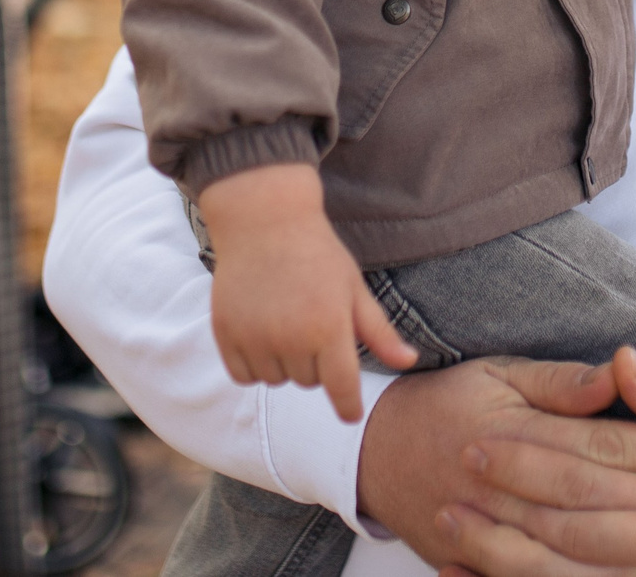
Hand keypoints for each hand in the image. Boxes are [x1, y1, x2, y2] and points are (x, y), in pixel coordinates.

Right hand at [196, 162, 418, 420]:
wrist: (263, 220)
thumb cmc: (317, 254)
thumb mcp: (354, 288)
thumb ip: (379, 332)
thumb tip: (409, 362)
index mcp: (329, 328)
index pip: (342, 389)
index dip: (348, 406)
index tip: (350, 414)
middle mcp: (291, 338)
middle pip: (309, 383)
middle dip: (314, 361)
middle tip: (310, 321)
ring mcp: (255, 338)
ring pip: (276, 380)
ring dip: (282, 362)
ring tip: (283, 321)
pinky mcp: (226, 334)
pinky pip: (243, 375)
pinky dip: (252, 363)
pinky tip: (259, 330)